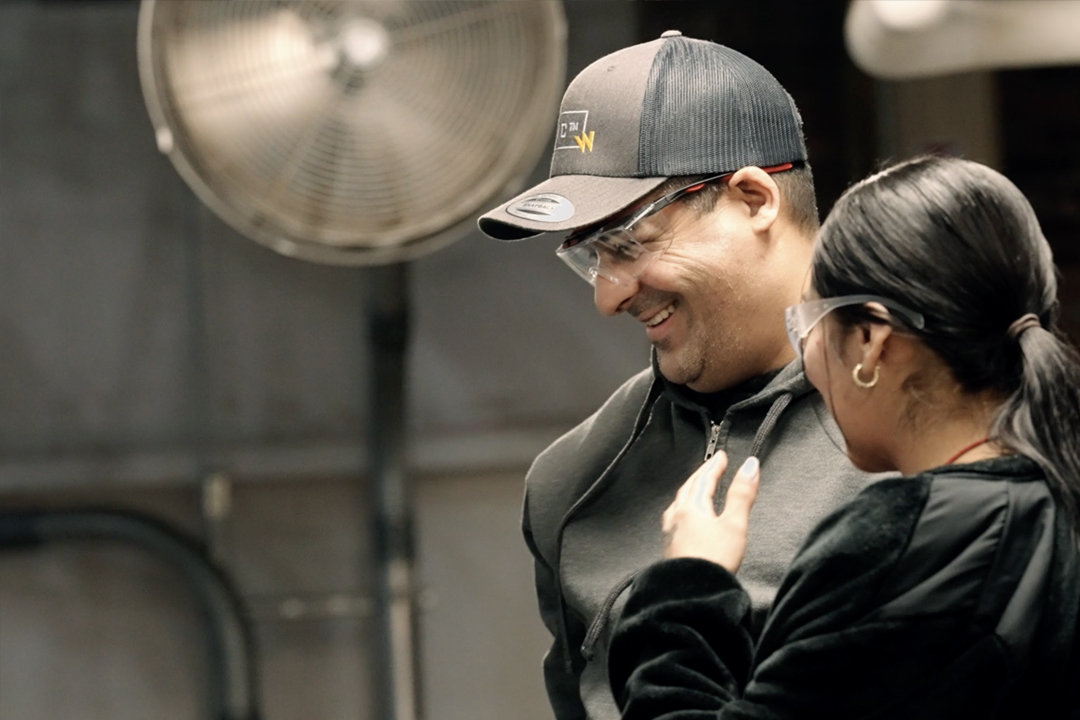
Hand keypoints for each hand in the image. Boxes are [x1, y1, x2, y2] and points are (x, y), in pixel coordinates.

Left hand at [662, 451, 759, 573]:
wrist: (693, 592)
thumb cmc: (714, 559)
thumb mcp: (734, 524)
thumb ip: (742, 494)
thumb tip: (750, 466)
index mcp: (692, 508)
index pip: (704, 480)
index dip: (714, 466)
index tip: (721, 456)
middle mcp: (678, 517)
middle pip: (688, 488)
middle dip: (700, 475)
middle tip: (710, 466)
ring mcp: (672, 533)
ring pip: (679, 503)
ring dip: (689, 491)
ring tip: (695, 489)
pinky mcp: (671, 548)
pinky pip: (674, 519)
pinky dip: (682, 509)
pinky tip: (684, 520)